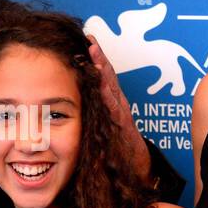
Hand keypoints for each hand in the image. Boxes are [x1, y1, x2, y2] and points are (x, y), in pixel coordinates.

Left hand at [86, 34, 149, 177]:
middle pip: (108, 77)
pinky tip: (101, 83)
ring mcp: (122, 115)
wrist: (137, 169)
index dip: (94, 60)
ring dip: (103, 70)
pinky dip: (108, 95)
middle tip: (90, 39)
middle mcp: (118, 106)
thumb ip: (90, 118)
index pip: (102, 78)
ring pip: (112, 88)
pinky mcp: (125, 128)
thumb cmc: (117, 151)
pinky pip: (115, 109)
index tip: (85, 42)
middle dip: (99, 57)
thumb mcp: (99, 130)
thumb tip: (70, 108)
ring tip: (95, 52)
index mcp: (111, 105)